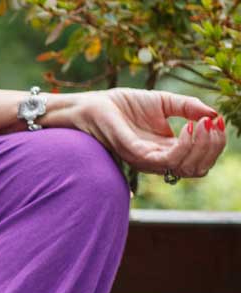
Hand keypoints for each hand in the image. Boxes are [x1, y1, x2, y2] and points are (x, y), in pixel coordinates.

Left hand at [65, 88, 226, 178]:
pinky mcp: (134, 153)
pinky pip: (165, 159)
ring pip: (185, 168)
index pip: (200, 160)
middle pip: (197, 169)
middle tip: (212, 124)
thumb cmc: (127, 105)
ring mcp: (146, 159)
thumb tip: (213, 114)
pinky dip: (183, 144)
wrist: (96, 104)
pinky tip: (188, 126)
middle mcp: (158, 159)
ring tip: (202, 124)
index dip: (215, 145)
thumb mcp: (165, 102)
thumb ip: (189, 108)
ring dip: (201, 146)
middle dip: (212, 148)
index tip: (218, 122)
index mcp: (167, 150)